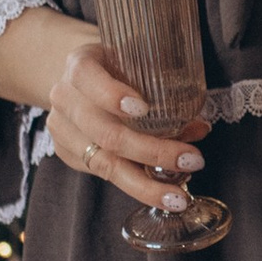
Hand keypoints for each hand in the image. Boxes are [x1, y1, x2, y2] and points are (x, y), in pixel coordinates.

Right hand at [46, 31, 212, 217]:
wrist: (80, 80)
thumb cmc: (117, 67)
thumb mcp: (137, 63)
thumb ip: (165, 88)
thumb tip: (199, 128)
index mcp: (80, 65)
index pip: (87, 77)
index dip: (112, 95)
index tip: (143, 109)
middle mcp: (65, 98)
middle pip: (106, 132)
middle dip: (153, 152)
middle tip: (191, 160)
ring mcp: (62, 129)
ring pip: (104, 163)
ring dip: (146, 184)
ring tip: (178, 196)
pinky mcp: (67, 154)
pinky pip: (104, 174)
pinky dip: (137, 184)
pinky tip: (162, 191)